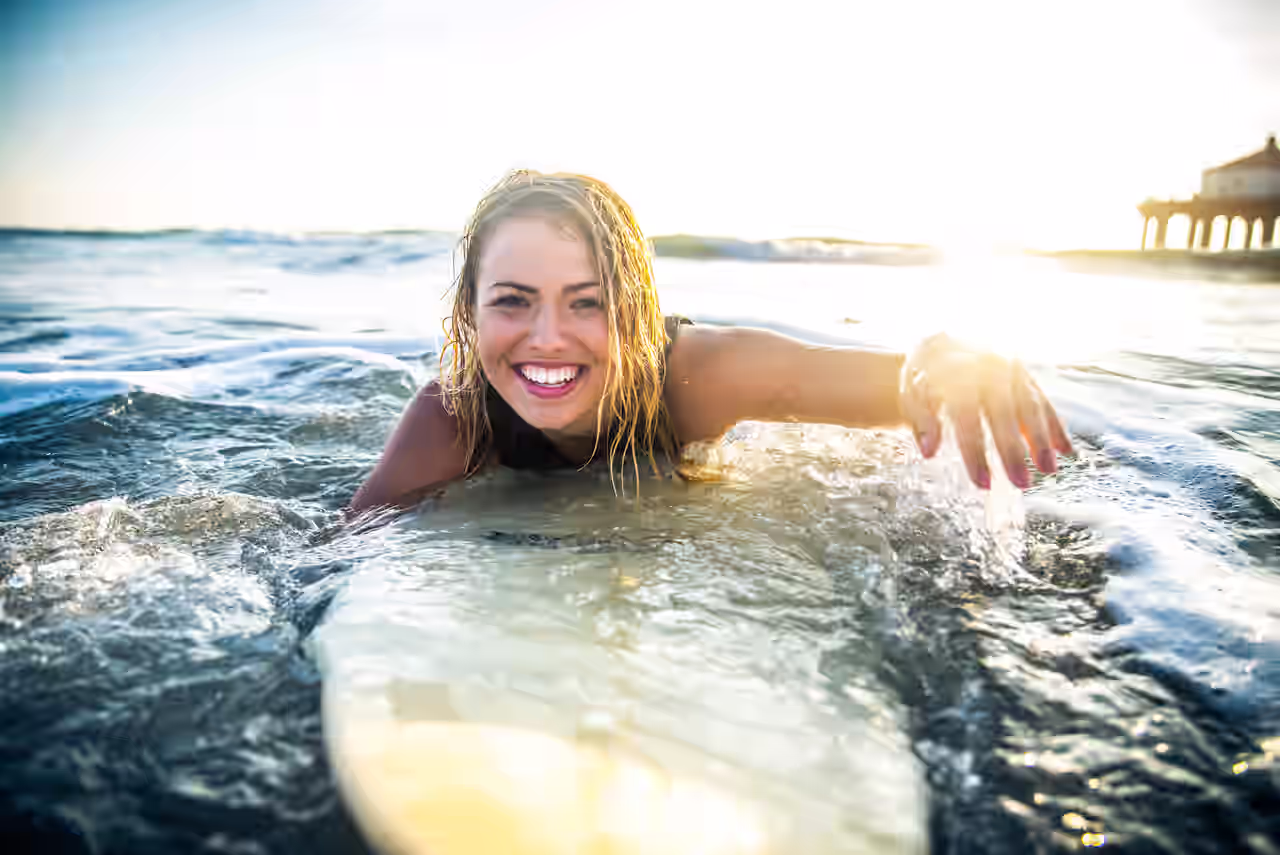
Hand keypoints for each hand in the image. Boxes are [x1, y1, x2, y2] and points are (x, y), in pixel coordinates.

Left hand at [899, 333, 1072, 489]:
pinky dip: (1056, 425)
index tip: (983, 482)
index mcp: (955, 372)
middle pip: (1003, 413)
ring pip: (1030, 405)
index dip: (975, 452)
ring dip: (1042, 439)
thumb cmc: (925, 372)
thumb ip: (921, 419)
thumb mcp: (910, 390)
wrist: (942, 339)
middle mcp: (987, 367)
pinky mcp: (1025, 372)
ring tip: (1049, 470)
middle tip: (1022, 483)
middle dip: (1014, 450)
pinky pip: (1043, 400)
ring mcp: (1010, 368)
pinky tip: (1065, 450)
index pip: (966, 417)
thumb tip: (929, 451)